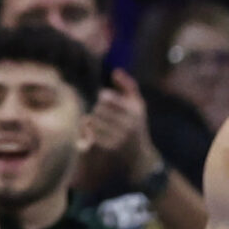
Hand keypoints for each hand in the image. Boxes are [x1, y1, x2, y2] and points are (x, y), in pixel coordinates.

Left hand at [79, 70, 159, 189]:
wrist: (139, 156)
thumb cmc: (136, 125)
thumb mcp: (137, 105)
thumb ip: (128, 86)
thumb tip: (116, 71)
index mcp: (135, 112)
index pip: (106, 98)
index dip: (104, 98)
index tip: (106, 100)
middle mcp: (128, 125)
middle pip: (98, 108)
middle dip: (99, 110)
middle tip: (106, 116)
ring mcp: (119, 137)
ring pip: (92, 119)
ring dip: (93, 120)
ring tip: (103, 125)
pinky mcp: (109, 148)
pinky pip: (89, 131)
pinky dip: (88, 130)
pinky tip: (96, 133)